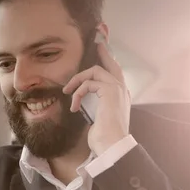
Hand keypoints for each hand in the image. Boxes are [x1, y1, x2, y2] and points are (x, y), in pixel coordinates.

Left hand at [62, 41, 130, 155]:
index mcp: (121, 96)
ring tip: (67, 91)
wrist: (112, 145)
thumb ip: (94, 106)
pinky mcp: (110, 90)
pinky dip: (77, 93)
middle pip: (111, 64)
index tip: (100, 51)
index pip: (115, 74)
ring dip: (78, 80)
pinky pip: (88, 83)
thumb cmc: (104, 137)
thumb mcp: (97, 118)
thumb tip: (81, 102)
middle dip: (102, 52)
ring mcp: (117, 89)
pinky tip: (74, 106)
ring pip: (95, 71)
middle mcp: (122, 90)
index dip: (108, 62)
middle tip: (95, 44)